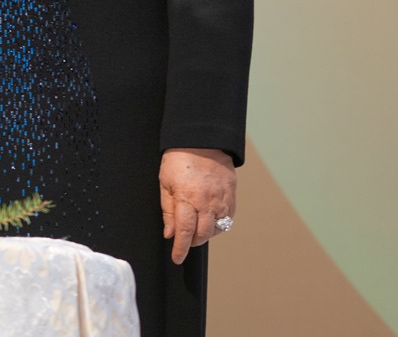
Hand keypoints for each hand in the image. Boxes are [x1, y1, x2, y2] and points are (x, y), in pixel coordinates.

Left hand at [160, 147, 235, 264]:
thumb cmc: (180, 159)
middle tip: (185, 240)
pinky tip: (210, 219)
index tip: (177, 258)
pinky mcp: (231, 194)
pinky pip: (228, 217)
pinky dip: (220, 223)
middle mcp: (206, 201)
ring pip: (217, 228)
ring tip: (197, 227)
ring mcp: (221, 198)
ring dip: (206, 233)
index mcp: (187, 198)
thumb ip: (168, 211)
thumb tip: (170, 233)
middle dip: (193, 242)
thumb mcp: (165, 183)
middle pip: (202, 234)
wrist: (202, 139)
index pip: (184, 232)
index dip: (180, 248)